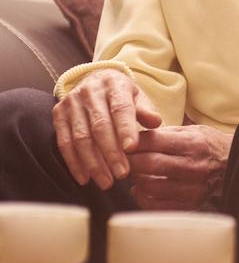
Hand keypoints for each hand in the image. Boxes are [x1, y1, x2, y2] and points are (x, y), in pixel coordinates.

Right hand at [52, 69, 162, 189]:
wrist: (95, 80)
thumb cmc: (122, 95)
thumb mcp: (138, 97)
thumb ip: (146, 110)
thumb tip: (155, 122)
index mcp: (114, 84)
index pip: (120, 108)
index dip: (125, 130)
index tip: (132, 149)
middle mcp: (90, 92)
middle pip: (99, 126)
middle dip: (111, 153)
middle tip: (122, 174)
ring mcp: (71, 103)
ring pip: (80, 138)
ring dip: (93, 163)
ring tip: (106, 182)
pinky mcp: (58, 115)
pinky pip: (64, 142)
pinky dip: (74, 163)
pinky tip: (85, 178)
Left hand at [127, 124, 231, 209]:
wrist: (233, 164)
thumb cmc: (205, 144)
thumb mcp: (189, 130)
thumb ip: (161, 134)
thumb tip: (129, 139)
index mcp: (194, 143)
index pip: (153, 141)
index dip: (132, 142)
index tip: (122, 144)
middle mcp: (195, 166)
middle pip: (150, 163)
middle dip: (130, 161)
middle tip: (122, 159)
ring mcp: (194, 187)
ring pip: (150, 185)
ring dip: (136, 178)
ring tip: (135, 172)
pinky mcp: (191, 204)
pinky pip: (155, 204)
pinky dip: (142, 196)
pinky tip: (143, 188)